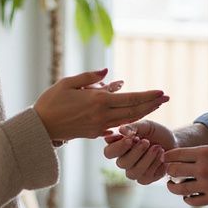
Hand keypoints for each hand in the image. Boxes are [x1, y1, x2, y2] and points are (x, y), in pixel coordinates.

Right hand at [34, 70, 167, 141]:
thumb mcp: (69, 82)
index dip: (148, 96)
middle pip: (134, 111)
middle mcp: (102, 116)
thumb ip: (90, 77)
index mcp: (97, 101)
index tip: (162, 92)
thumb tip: (109, 73)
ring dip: (144, 113)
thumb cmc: (51, 101)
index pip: (130, 99)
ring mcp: (100, 127)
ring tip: (156, 105)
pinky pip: (116, 126)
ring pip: (128, 120)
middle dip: (152, 105)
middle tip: (167, 98)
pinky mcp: (95, 134)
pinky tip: (136, 116)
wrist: (40, 127)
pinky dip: (128, 120)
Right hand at [102, 119, 176, 184]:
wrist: (174, 141)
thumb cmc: (156, 132)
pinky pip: (145, 177)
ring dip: (146, 159)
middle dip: (136, 152)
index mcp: (119, 147)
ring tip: (158, 148)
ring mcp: (134, 171)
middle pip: (121, 163)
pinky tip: (162, 156)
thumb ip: (133, 127)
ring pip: (133, 173)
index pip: (109, 152)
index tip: (131, 139)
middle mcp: (124, 161)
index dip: (118, 147)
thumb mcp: (146, 126)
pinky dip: (155, 165)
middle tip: (147, 141)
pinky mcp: (146, 178)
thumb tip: (120, 130)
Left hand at [164, 144, 207, 206]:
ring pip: (179, 189)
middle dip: (168, 171)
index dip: (167, 157)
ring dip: (173, 187)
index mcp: (204, 153)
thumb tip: (188, 154)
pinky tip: (187, 196)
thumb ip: (204, 151)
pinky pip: (192, 201)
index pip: (175, 154)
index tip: (165, 159)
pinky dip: (186, 198)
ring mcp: (207, 185)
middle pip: (173, 171)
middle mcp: (203, 169)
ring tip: (172, 185)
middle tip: (168, 172)